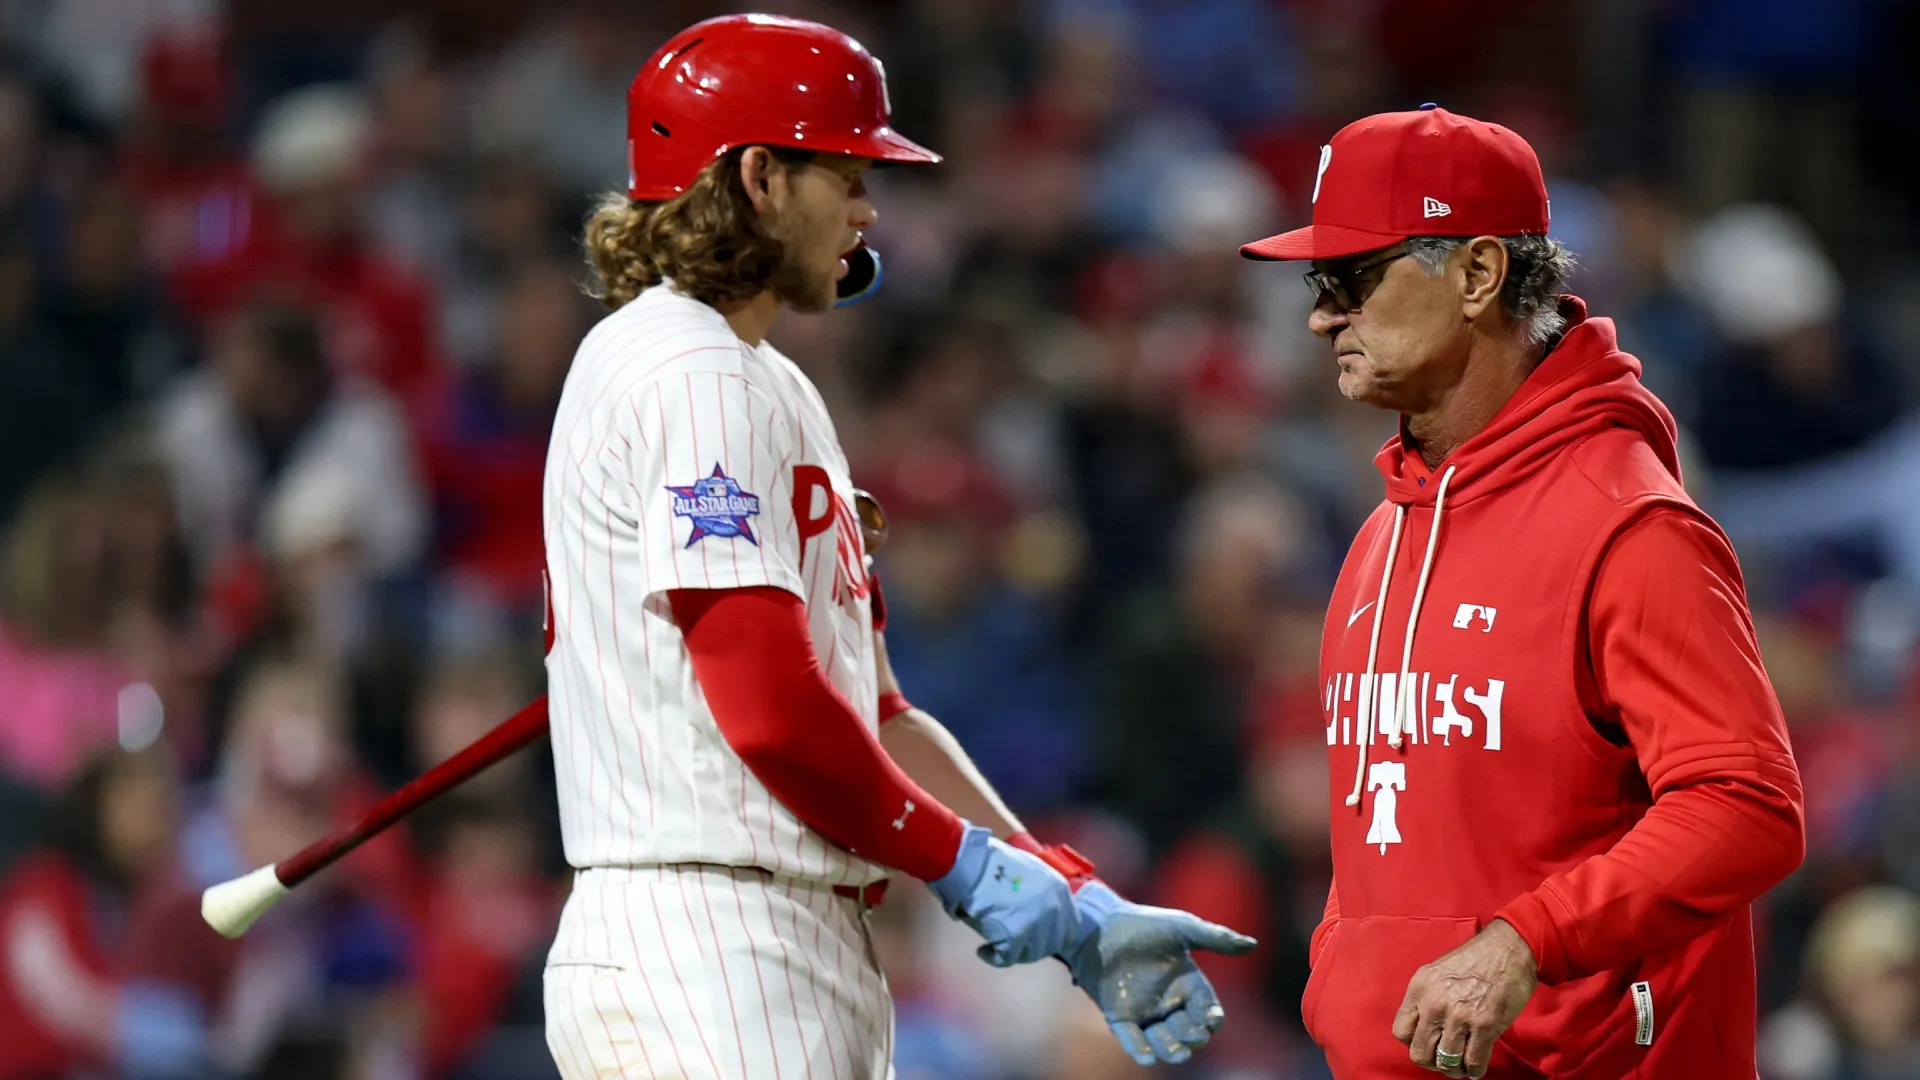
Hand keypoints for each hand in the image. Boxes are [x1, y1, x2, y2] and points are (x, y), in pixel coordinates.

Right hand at [927, 824, 1078, 965]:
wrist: (973, 863)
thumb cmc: (997, 863)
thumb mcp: (1033, 870)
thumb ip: (1045, 892)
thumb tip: (1042, 912)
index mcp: (1060, 892)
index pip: (1071, 926)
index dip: (1055, 934)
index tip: (1037, 935)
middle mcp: (1054, 910)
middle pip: (1052, 944)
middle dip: (1034, 946)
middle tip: (1015, 943)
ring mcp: (1036, 925)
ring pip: (1031, 954)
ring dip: (1015, 952)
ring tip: (996, 944)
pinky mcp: (1015, 938)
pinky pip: (1006, 958)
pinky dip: (992, 957)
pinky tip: (983, 950)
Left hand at [1063, 882, 1257, 1065]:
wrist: (1097, 925)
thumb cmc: (1141, 924)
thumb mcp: (1181, 928)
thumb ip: (1215, 938)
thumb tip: (1252, 945)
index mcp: (1187, 983)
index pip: (1208, 1012)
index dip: (1211, 1019)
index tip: (1209, 1018)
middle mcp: (1168, 1001)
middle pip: (1190, 1032)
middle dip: (1193, 1037)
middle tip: (1190, 1032)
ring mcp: (1144, 1011)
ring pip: (1164, 1042)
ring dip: (1170, 1049)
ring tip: (1173, 1050)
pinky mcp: (1118, 1016)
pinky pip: (1132, 1041)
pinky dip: (1139, 1051)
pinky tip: (1146, 1056)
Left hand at [1393, 919, 1537, 1077]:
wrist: (1507, 949)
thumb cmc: (1474, 960)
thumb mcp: (1436, 973)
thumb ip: (1426, 999)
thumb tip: (1425, 1029)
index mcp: (1419, 989)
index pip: (1401, 1032)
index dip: (1413, 1043)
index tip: (1427, 1044)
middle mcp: (1434, 1004)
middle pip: (1419, 1053)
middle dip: (1432, 1062)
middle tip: (1444, 1061)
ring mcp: (1459, 1016)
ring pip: (1445, 1062)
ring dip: (1454, 1070)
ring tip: (1461, 1067)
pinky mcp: (1484, 1025)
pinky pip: (1473, 1061)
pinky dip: (1474, 1071)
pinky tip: (1475, 1068)